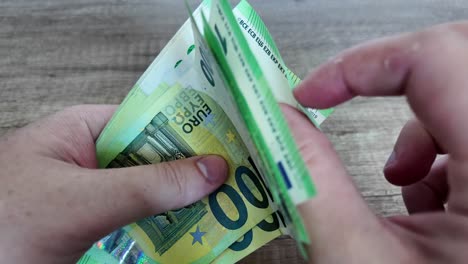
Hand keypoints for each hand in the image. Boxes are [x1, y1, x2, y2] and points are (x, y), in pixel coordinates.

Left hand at [0, 105, 227, 262]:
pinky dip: (162, 230)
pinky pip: (137, 222)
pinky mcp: (92, 226)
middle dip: (191, 175)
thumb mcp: (83, 200)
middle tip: (236, 185)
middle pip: (155, 160)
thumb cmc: (6, 225)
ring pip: (149, 194)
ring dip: (180, 206)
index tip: (231, 146)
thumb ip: (148, 185)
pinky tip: (189, 236)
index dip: (191, 132)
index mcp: (83, 130)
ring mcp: (92, 195)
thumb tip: (212, 170)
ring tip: (224, 212)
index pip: (151, 120)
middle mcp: (92, 158)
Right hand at [286, 21, 467, 262]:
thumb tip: (280, 124)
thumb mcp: (359, 260)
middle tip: (339, 104)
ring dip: (419, 122)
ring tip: (399, 179)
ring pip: (467, 92)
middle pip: (458, 61)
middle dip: (391, 78)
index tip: (311, 92)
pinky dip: (440, 149)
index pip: (438, 61)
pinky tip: (428, 198)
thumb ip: (312, 183)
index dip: (363, 63)